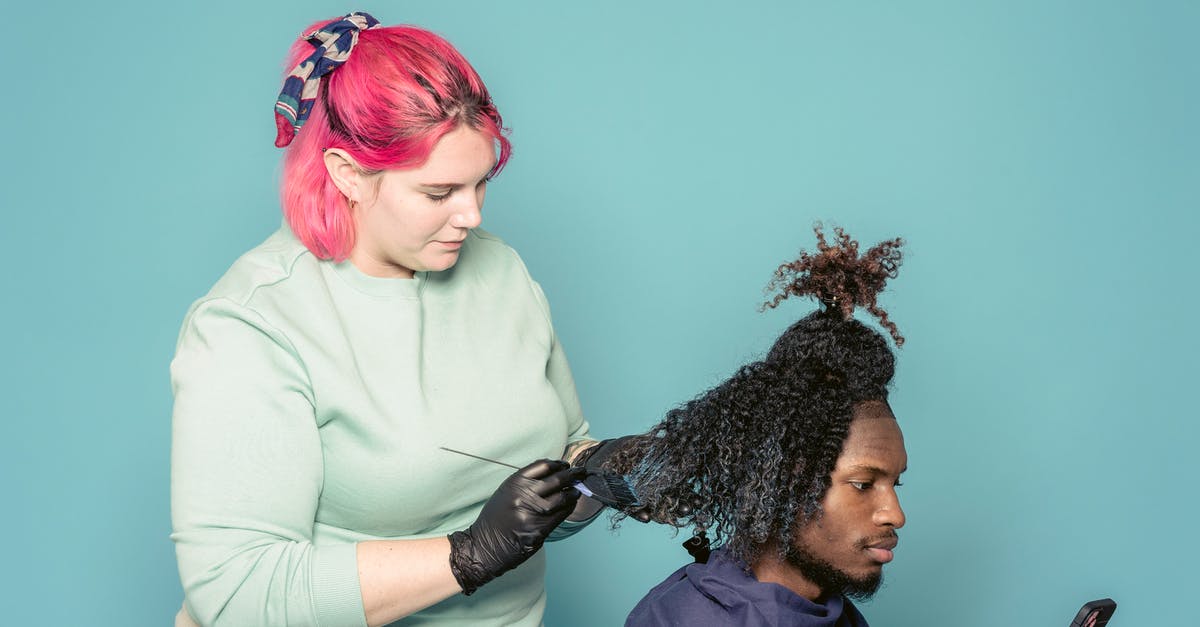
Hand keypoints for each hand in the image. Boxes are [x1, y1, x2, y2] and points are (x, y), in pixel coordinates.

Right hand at [448, 459, 583, 594]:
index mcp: (514, 483)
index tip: (565, 465)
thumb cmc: (496, 519)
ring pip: (562, 499)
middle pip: (556, 480)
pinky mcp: (538, 531)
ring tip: (576, 490)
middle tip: (581, 472)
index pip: (543, 466)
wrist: (484, 546)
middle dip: (572, 475)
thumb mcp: (506, 493)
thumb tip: (553, 475)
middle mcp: (523, 496)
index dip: (558, 464)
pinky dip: (568, 509)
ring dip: (573, 493)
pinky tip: (571, 505)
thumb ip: (526, 483)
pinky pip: (560, 517)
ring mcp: (532, 514)